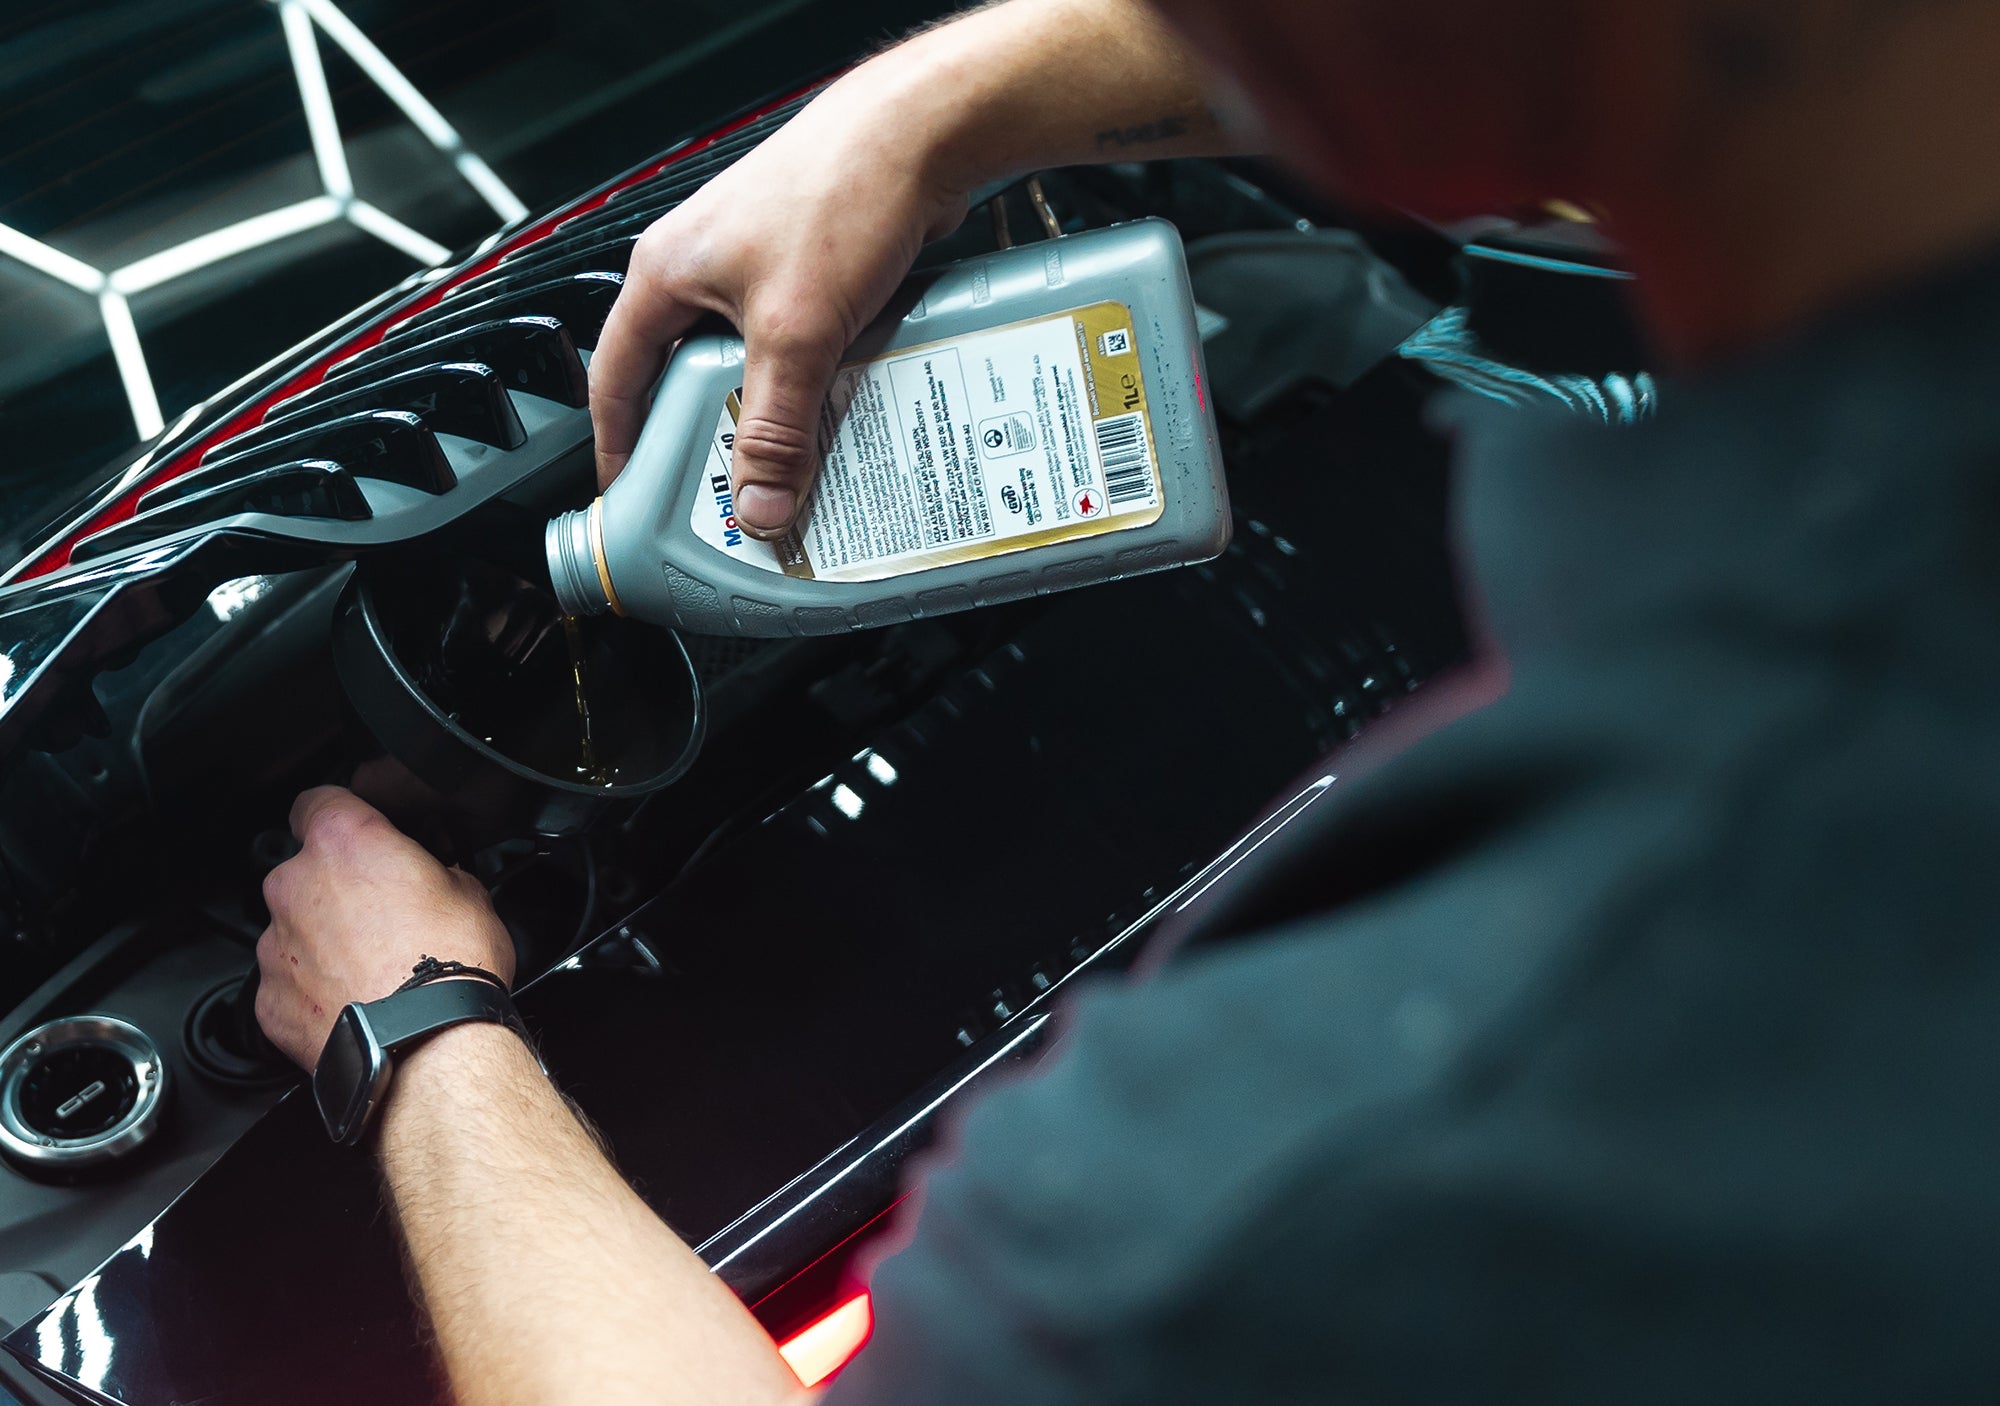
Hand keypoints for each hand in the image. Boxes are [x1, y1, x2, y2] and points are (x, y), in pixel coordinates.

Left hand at [255, 786, 515, 1070]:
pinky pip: (286, 984)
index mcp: (344, 842)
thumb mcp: (470, 891)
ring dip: (324, 941)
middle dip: (336, 888)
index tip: (357, 830)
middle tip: (384, 916)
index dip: (340, 813)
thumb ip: (432, 872)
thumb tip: (433, 880)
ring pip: (293, 929)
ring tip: (373, 970)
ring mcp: (275, 945)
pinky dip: (312, 991)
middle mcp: (296, 885)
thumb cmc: (450, 966)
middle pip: (304, 870)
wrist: (428, 1045)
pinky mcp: (268, 1000)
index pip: (318, 799)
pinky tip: (355, 1003)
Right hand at [587, 49, 975, 535]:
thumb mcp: (795, 331)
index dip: (619, 444)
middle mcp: (705, 268)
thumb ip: (775, 426)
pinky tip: (841, 416)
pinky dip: (815, 386)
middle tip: (729, 496)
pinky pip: (801, 348)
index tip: (633, 498)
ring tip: (794, 466)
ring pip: (753, 367)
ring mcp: (760, 268)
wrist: (920, 133)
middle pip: (688, 379)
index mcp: (666, 273)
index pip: (616, 377)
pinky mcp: (813, 271)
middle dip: (709, 439)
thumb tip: (759, 502)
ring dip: (772, 415)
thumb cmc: (840, 190)